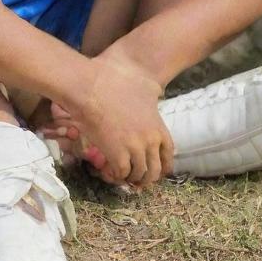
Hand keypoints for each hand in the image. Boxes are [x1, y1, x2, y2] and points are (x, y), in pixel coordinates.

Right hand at [49, 47, 173, 188]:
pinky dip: (117, 176)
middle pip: (155, 170)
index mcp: (158, 126)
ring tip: (124, 175)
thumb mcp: (146, 85)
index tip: (159, 170)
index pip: (169, 154)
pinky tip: (112, 170)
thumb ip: (155, 92)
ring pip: (138, 175)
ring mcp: (134, 149)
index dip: (164, 165)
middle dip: (147, 177)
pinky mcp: (117, 155)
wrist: (93, 88)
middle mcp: (150, 141)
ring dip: (131, 177)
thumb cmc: (117, 82)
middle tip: (138, 178)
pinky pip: (122, 174)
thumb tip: (158, 92)